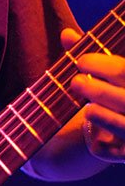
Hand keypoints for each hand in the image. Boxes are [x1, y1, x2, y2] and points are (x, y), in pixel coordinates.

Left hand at [62, 27, 124, 148]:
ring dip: (99, 115)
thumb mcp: (105, 72)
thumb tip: (66, 34)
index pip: (123, 70)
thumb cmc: (113, 88)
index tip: (79, 61)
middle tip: (75, 82)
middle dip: (96, 89)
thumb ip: (87, 53)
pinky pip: (108, 151)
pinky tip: (93, 135)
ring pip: (122, 126)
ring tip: (88, 109)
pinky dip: (98, 144)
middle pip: (124, 99)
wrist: (123, 128)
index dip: (101, 65)